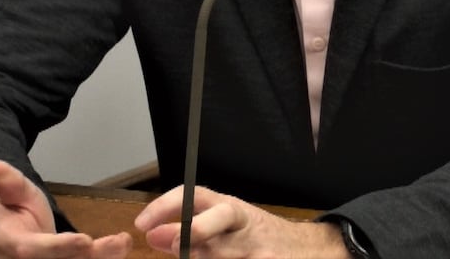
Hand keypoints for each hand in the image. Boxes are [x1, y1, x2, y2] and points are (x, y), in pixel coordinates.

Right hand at [0, 159, 132, 258]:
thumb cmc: (15, 214)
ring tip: (123, 242)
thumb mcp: (12, 195)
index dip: (59, 248)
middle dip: (90, 256)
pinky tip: (121, 246)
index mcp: (11, 245)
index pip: (33, 251)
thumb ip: (9, 184)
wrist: (11, 240)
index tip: (85, 241)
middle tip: (118, 242)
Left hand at [134, 185, 348, 258]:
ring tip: (197, 255)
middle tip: (171, 245)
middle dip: (191, 235)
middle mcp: (244, 225)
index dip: (168, 206)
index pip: (196, 197)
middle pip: (212, 226)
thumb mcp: (226, 227)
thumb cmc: (258, 239)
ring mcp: (258, 249)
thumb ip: (190, 231)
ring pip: (222, 255)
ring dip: (206, 258)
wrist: (307, 252)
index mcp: (231, 209)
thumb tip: (151, 234)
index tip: (143, 224)